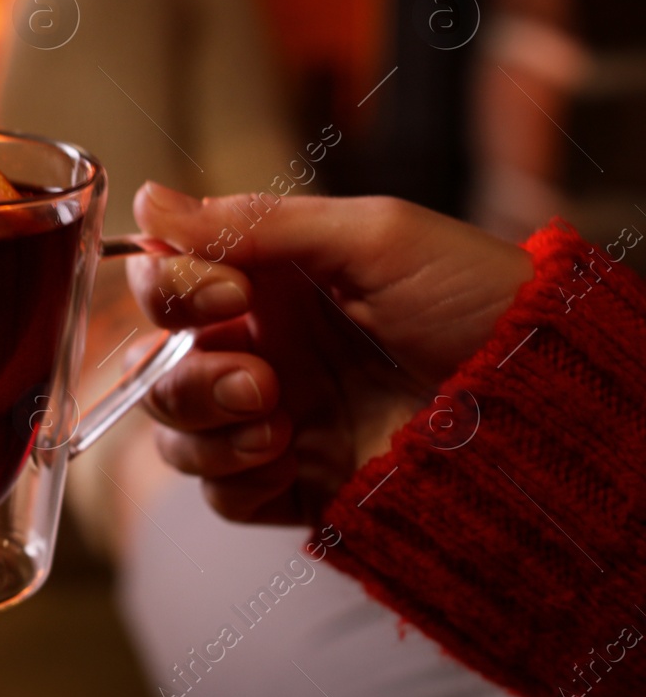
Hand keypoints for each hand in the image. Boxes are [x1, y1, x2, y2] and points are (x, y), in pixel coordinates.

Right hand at [125, 182, 532, 523]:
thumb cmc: (478, 301)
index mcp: (271, 281)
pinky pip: (218, 495)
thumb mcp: (373, 236)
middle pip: (156, 364)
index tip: (231, 293)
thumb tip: (148, 200)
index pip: (166, 282)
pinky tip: (290, 461)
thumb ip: (256, 222)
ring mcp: (273, 420)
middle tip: (258, 379)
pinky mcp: (294, 486)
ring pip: (173, 432)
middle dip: (187, 374)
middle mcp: (261, 348)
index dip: (173, 290)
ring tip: (277, 424)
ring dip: (204, 429)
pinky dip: (235, 480)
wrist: (547, 407)